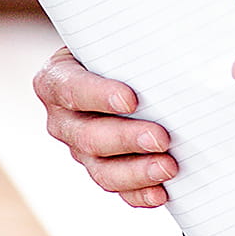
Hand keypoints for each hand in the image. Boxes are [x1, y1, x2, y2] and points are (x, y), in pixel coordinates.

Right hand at [33, 48, 179, 208]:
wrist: (116, 72)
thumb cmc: (119, 52)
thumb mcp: (115, 41)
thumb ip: (134, 44)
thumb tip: (178, 45)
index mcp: (56, 80)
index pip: (71, 89)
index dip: (98, 96)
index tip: (131, 99)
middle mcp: (63, 119)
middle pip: (87, 137)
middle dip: (126, 139)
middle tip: (161, 137)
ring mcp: (80, 150)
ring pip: (101, 170)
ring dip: (136, 171)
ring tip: (168, 167)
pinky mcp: (101, 170)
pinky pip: (118, 190)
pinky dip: (139, 194)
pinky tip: (161, 192)